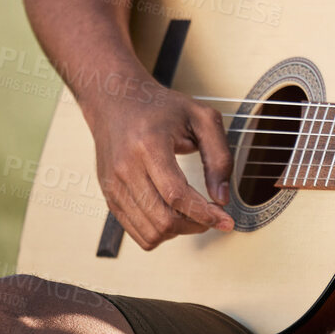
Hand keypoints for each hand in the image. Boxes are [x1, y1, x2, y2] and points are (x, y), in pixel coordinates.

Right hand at [84, 80, 233, 249]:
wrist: (116, 100)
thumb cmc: (159, 107)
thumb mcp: (202, 119)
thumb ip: (219, 157)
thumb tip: (221, 198)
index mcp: (148, 145)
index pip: (176, 195)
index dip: (204, 213)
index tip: (225, 220)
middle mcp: (125, 168)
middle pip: (162, 220)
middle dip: (195, 225)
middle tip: (212, 216)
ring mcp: (113, 184)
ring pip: (149, 232)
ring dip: (178, 232)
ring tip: (193, 215)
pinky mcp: (109, 195)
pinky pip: (135, 231)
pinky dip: (159, 232)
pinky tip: (174, 214)